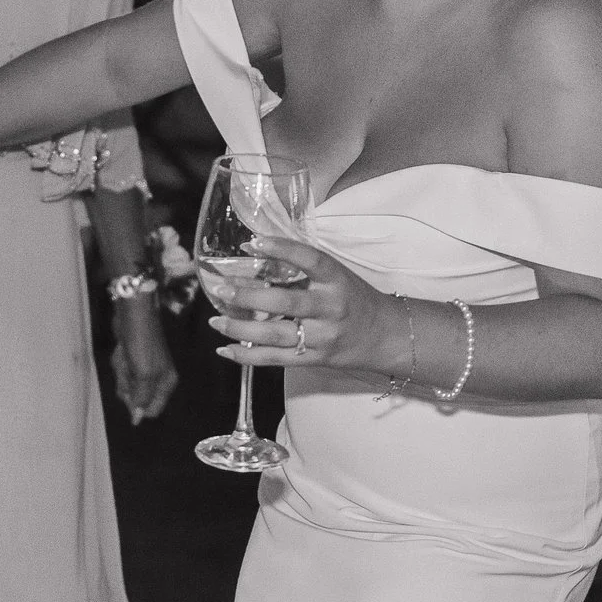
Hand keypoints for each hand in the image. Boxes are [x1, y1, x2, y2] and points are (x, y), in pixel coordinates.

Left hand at [110, 298, 178, 424]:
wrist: (133, 314)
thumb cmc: (141, 343)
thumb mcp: (144, 374)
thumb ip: (142, 398)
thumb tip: (138, 420)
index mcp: (166, 384)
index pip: (152, 410)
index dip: (138, 406)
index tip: (130, 390)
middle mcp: (158, 379)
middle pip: (137, 398)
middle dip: (127, 384)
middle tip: (128, 368)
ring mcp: (144, 369)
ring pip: (127, 384)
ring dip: (122, 372)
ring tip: (125, 355)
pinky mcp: (133, 360)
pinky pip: (122, 371)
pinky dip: (119, 363)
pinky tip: (122, 351)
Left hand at [203, 236, 400, 375]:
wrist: (384, 335)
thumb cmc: (352, 298)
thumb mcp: (335, 276)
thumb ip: (302, 267)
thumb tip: (253, 250)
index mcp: (336, 279)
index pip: (310, 259)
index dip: (282, 248)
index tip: (253, 242)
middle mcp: (331, 307)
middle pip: (287, 303)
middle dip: (250, 296)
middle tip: (222, 288)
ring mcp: (323, 336)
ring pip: (277, 335)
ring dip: (241, 328)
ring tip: (216, 320)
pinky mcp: (315, 359)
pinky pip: (276, 359)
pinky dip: (247, 356)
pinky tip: (225, 349)